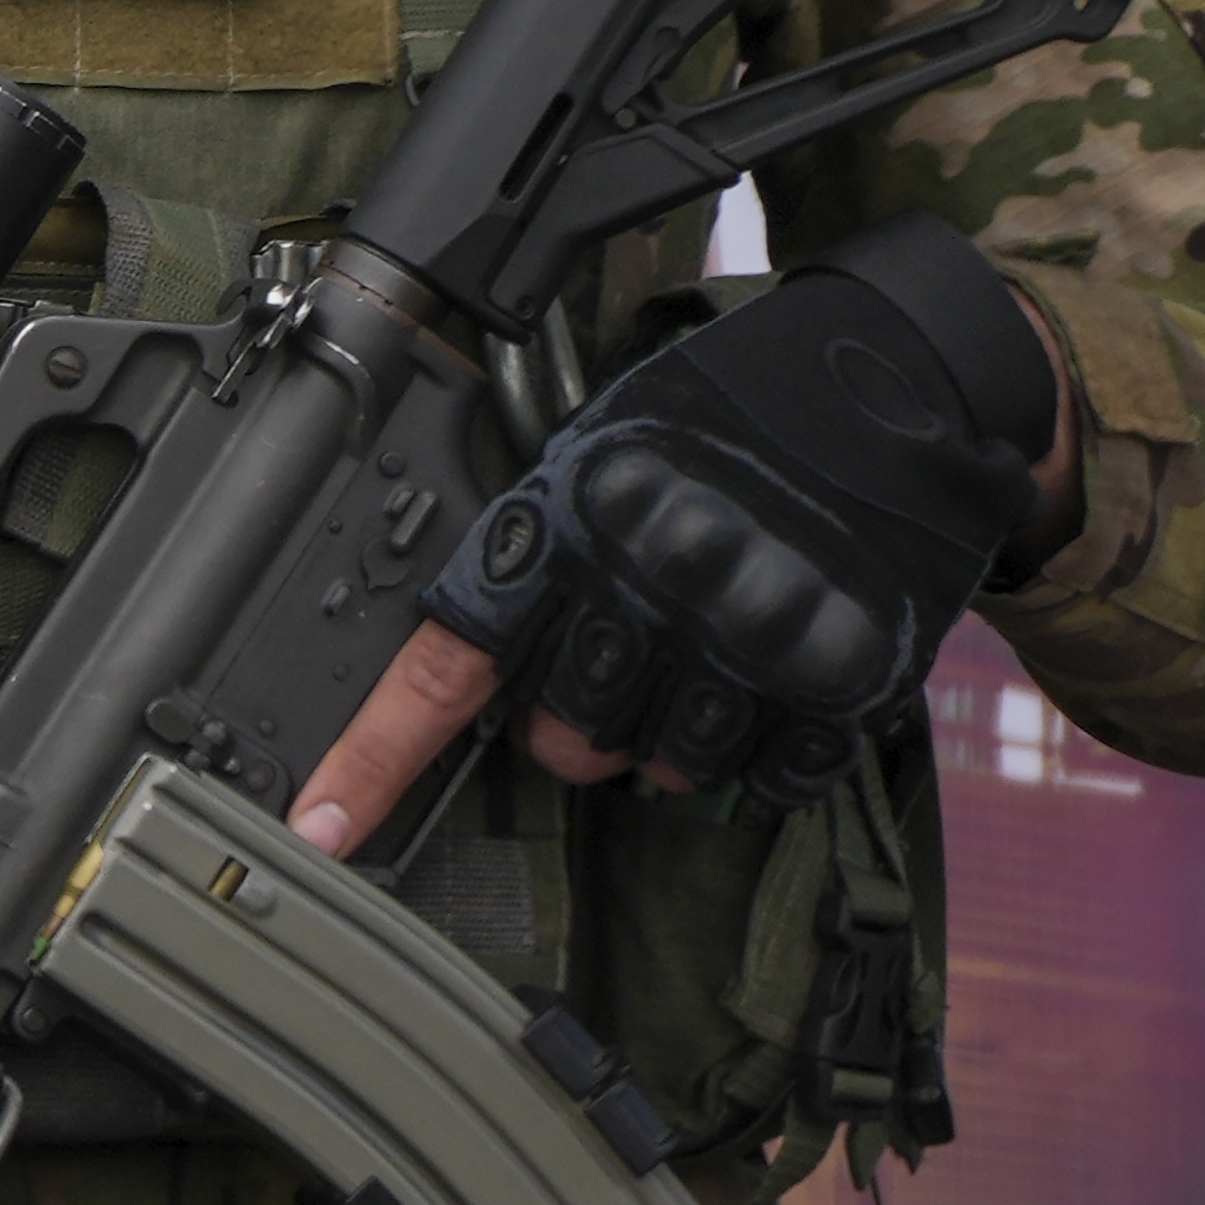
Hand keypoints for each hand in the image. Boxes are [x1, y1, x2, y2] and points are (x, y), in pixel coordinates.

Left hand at [296, 231, 1068, 857]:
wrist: (890, 376)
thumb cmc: (715, 420)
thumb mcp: (589, 461)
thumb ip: (526, 570)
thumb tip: (466, 687)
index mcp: (569, 530)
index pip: (442, 670)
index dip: (372, 758)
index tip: (314, 828)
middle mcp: (654, 591)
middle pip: (563, 745)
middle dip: (573, 722)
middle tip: (619, 653)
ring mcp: (756, 639)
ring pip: (663, 772)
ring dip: (671, 736)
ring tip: (707, 646)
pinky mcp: (850, 678)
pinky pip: (768, 780)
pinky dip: (764, 749)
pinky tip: (777, 673)